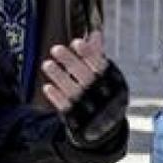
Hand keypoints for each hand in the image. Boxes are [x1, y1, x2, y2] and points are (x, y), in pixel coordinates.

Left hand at [42, 31, 128, 145]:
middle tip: (56, 49)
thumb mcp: (105, 76)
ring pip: (74, 92)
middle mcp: (105, 97)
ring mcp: (92, 110)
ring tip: (47, 64)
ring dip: (60, 77)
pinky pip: (67, 109)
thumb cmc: (103, 94)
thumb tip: (94, 33)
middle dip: (71, 62)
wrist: (106, 130)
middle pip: (86, 77)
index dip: (89, 54)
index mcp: (114, 83)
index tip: (76, 42)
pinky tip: (47, 86)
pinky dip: (57, 98)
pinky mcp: (79, 122)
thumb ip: (97, 55)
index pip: (101, 67)